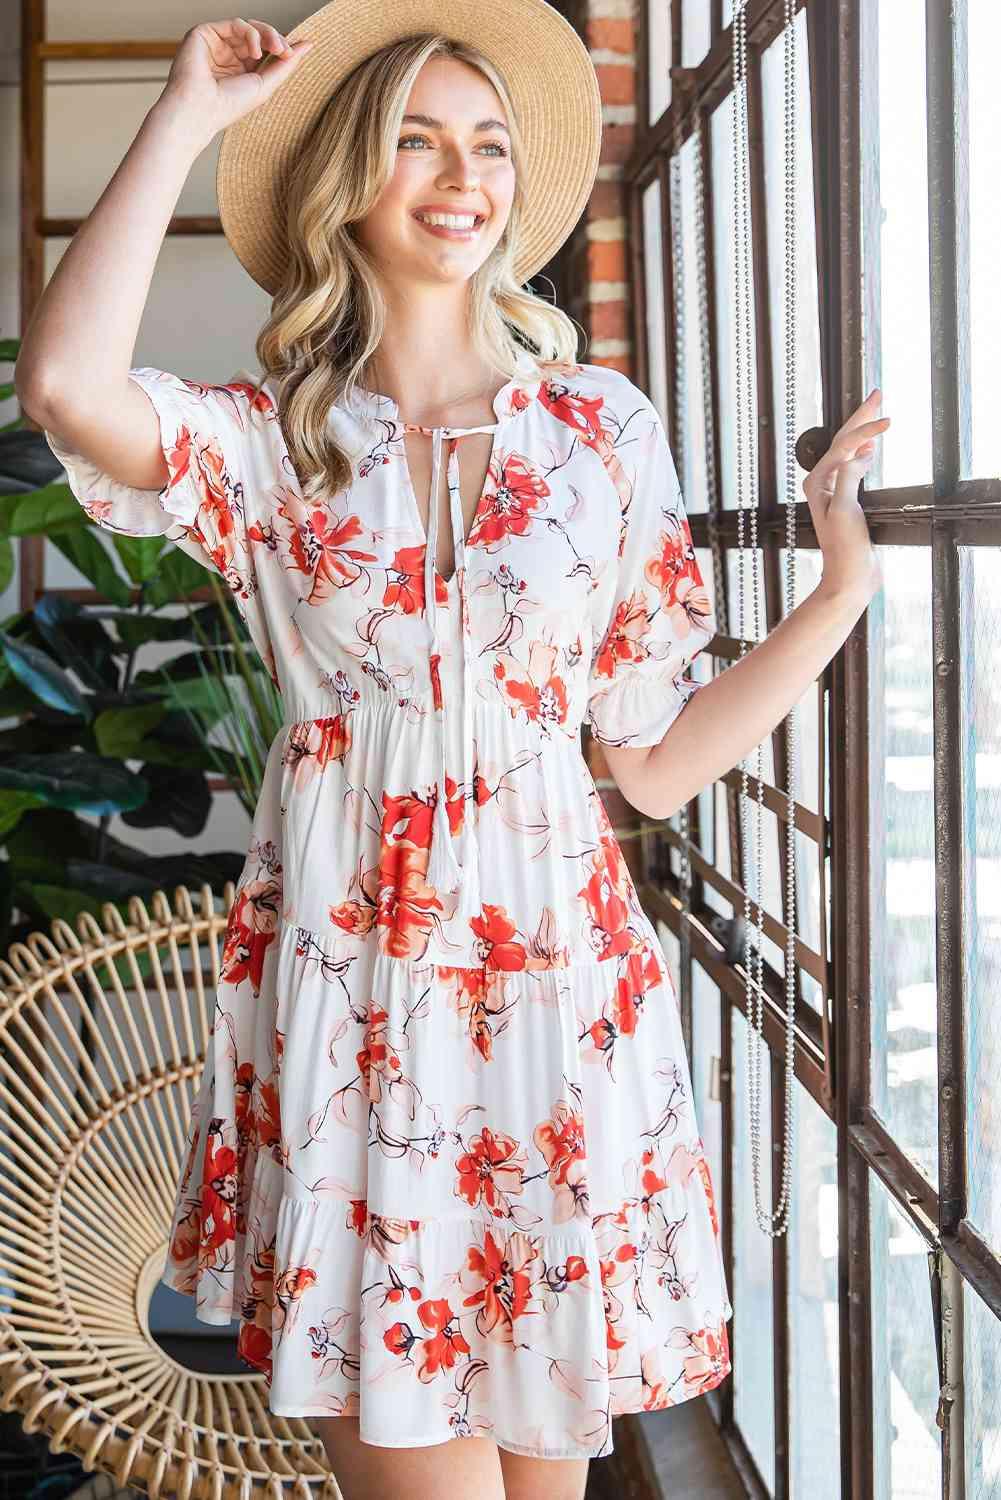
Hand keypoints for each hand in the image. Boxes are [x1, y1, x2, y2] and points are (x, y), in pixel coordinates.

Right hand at [160, 18, 313, 138]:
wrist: (200, 110)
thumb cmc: (228, 106)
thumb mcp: (265, 85)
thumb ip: (285, 65)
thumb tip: (308, 45)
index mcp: (240, 69)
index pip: (265, 50)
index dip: (283, 47)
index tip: (304, 45)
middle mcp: (227, 55)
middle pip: (259, 35)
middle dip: (277, 40)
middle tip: (286, 51)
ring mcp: (216, 43)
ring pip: (249, 27)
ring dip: (268, 35)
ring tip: (276, 50)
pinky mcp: (204, 32)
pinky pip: (235, 23)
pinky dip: (250, 34)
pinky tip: (255, 51)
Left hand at [804, 388, 889, 603]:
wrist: (850, 576)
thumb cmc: (845, 548)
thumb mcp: (846, 510)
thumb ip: (848, 478)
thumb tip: (858, 453)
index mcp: (818, 482)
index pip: (843, 445)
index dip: (865, 429)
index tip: (889, 420)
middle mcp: (822, 483)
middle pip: (842, 440)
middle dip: (861, 416)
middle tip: (877, 392)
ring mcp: (833, 490)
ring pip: (848, 450)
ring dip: (863, 430)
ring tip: (877, 410)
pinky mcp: (846, 499)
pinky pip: (853, 465)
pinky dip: (863, 451)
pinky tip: (871, 447)